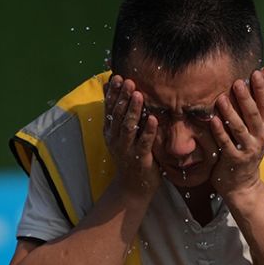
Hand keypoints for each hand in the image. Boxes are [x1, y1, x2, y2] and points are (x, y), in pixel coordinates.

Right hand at [104, 75, 160, 197]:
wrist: (132, 187)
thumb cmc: (130, 156)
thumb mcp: (120, 134)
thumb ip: (119, 114)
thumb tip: (112, 89)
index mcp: (110, 131)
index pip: (109, 108)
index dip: (113, 93)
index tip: (117, 77)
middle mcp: (115, 139)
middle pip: (117, 115)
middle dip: (122, 97)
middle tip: (128, 81)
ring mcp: (126, 149)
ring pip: (128, 127)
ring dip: (133, 110)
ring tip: (138, 95)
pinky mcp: (140, 159)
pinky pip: (144, 142)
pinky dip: (148, 131)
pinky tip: (154, 119)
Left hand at [209, 64, 263, 197]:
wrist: (243, 184)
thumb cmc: (248, 150)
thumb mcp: (259, 128)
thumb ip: (263, 102)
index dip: (262, 89)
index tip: (257, 72)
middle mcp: (259, 138)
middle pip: (254, 115)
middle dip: (247, 98)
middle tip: (238, 82)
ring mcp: (247, 150)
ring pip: (239, 129)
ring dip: (231, 113)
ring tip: (222, 98)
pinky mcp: (234, 160)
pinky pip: (226, 144)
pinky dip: (220, 132)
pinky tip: (213, 120)